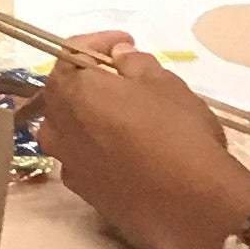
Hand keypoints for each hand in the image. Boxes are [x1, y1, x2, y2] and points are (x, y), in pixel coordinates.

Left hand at [30, 34, 249, 248]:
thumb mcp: (164, 84)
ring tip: (126, 113)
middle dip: (92, 78)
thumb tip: (118, 56)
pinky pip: (86, 159)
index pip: (71, 52)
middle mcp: (57, 128)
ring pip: (71, 129)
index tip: (126, 41)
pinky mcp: (88, 195)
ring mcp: (69, 165)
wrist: (192, 207)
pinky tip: (129, 151)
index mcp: (69, 92)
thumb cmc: (176, 133)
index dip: (99, 42)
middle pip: (65, 92)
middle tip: (126, 75)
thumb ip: (134, 64)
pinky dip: (100, 147)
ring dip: (91, 115)